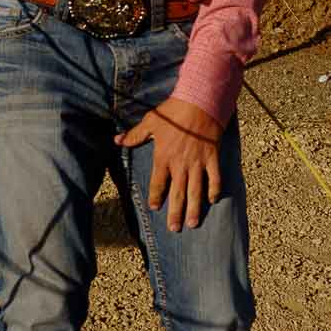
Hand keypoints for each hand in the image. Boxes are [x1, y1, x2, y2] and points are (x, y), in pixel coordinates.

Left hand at [117, 97, 224, 231]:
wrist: (200, 102)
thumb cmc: (173, 111)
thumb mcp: (151, 121)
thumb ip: (134, 135)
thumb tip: (116, 140)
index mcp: (164, 157)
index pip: (158, 183)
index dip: (156, 196)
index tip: (155, 208)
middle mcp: (180, 164)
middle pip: (177, 193)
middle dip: (175, 212)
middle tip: (174, 229)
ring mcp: (197, 163)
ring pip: (196, 191)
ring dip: (194, 208)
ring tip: (193, 223)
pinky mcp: (212, 158)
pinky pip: (214, 178)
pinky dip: (214, 189)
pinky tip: (212, 200)